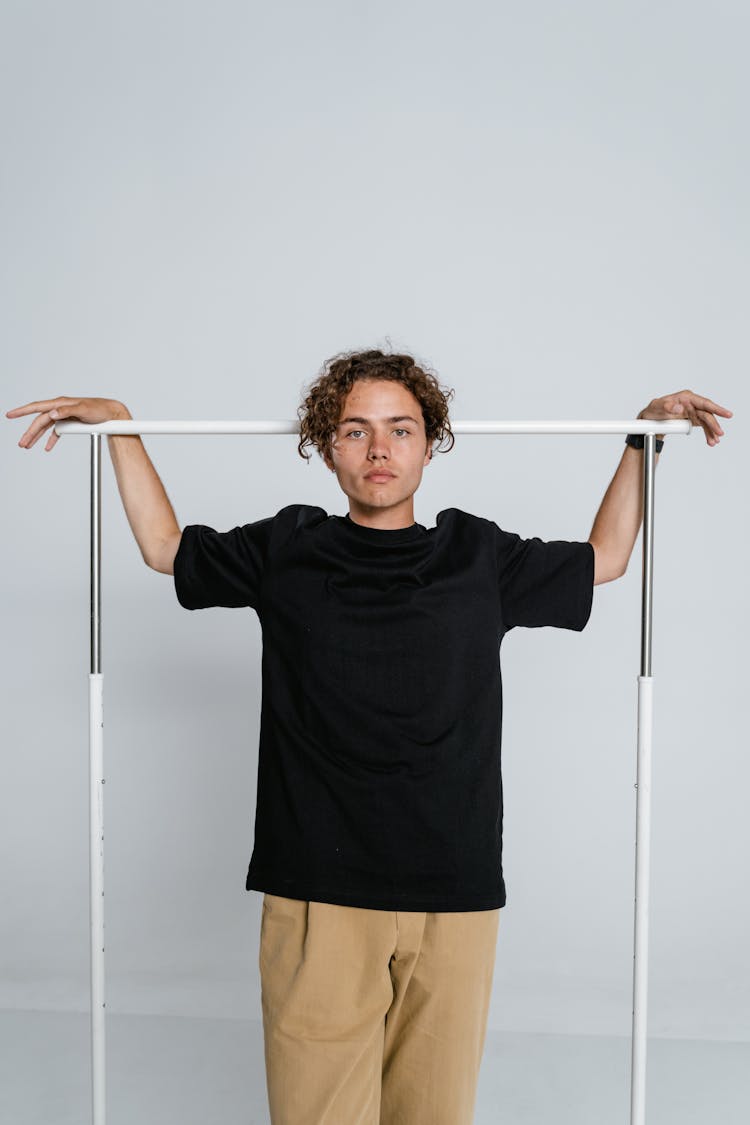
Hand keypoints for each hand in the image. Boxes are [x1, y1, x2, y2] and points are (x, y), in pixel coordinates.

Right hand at [6, 398, 130, 451]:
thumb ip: (67, 410)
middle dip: (29, 433)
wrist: (112, 414)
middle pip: (39, 421)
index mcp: (60, 403)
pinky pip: (57, 432)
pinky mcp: (70, 423)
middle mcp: (60, 408)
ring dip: (37, 437)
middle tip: (21, 444)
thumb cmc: (99, 410)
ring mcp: (64, 416)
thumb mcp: (83, 409)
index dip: (22, 411)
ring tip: (27, 446)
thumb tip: (52, 413)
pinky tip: (47, 448)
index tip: (10, 414)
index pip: (37, 407)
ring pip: (46, 427)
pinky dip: (51, 439)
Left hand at [638, 390, 732, 446]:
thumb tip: (679, 408)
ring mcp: (692, 412)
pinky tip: (710, 441)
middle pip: (707, 414)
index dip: (716, 408)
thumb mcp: (656, 407)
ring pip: (706, 422)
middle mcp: (691, 404)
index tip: (727, 414)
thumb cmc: (653, 410)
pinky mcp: (692, 420)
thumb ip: (667, 407)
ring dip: (711, 432)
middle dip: (714, 424)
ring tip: (714, 441)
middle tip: (720, 434)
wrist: (649, 420)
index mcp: (686, 397)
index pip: (704, 402)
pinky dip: (707, 434)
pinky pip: (703, 427)